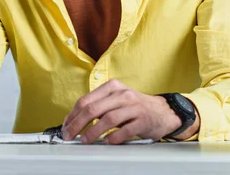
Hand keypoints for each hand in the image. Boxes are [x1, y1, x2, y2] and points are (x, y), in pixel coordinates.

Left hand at [62, 80, 196, 144]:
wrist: (163, 111)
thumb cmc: (135, 107)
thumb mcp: (115, 100)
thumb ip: (97, 106)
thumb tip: (73, 120)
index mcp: (111, 87)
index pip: (85, 100)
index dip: (72, 115)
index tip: (65, 126)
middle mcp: (122, 94)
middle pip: (93, 109)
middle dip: (77, 124)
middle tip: (69, 136)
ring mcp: (133, 107)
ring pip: (107, 119)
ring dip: (93, 132)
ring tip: (84, 140)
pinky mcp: (143, 120)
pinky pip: (125, 130)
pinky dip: (113, 137)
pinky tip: (106, 142)